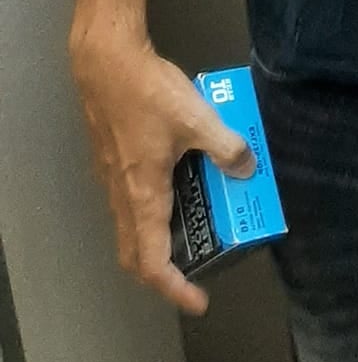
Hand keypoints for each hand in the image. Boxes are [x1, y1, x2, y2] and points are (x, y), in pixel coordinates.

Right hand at [69, 30, 255, 315]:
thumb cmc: (147, 94)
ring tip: (195, 225)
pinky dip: (152, 209)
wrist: (106, 61)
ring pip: (131, 226)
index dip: (174, 289)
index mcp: (143, 196)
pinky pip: (130, 200)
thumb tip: (248, 168)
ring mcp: (113, 178)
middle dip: (163, 271)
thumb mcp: (198, 119)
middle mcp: (123, 195)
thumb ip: (226, 146)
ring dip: (157, 238)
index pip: (151, 263)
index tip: (197, 300)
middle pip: (134, 253)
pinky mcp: (112, 158)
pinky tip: (179, 179)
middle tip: (194, 269)